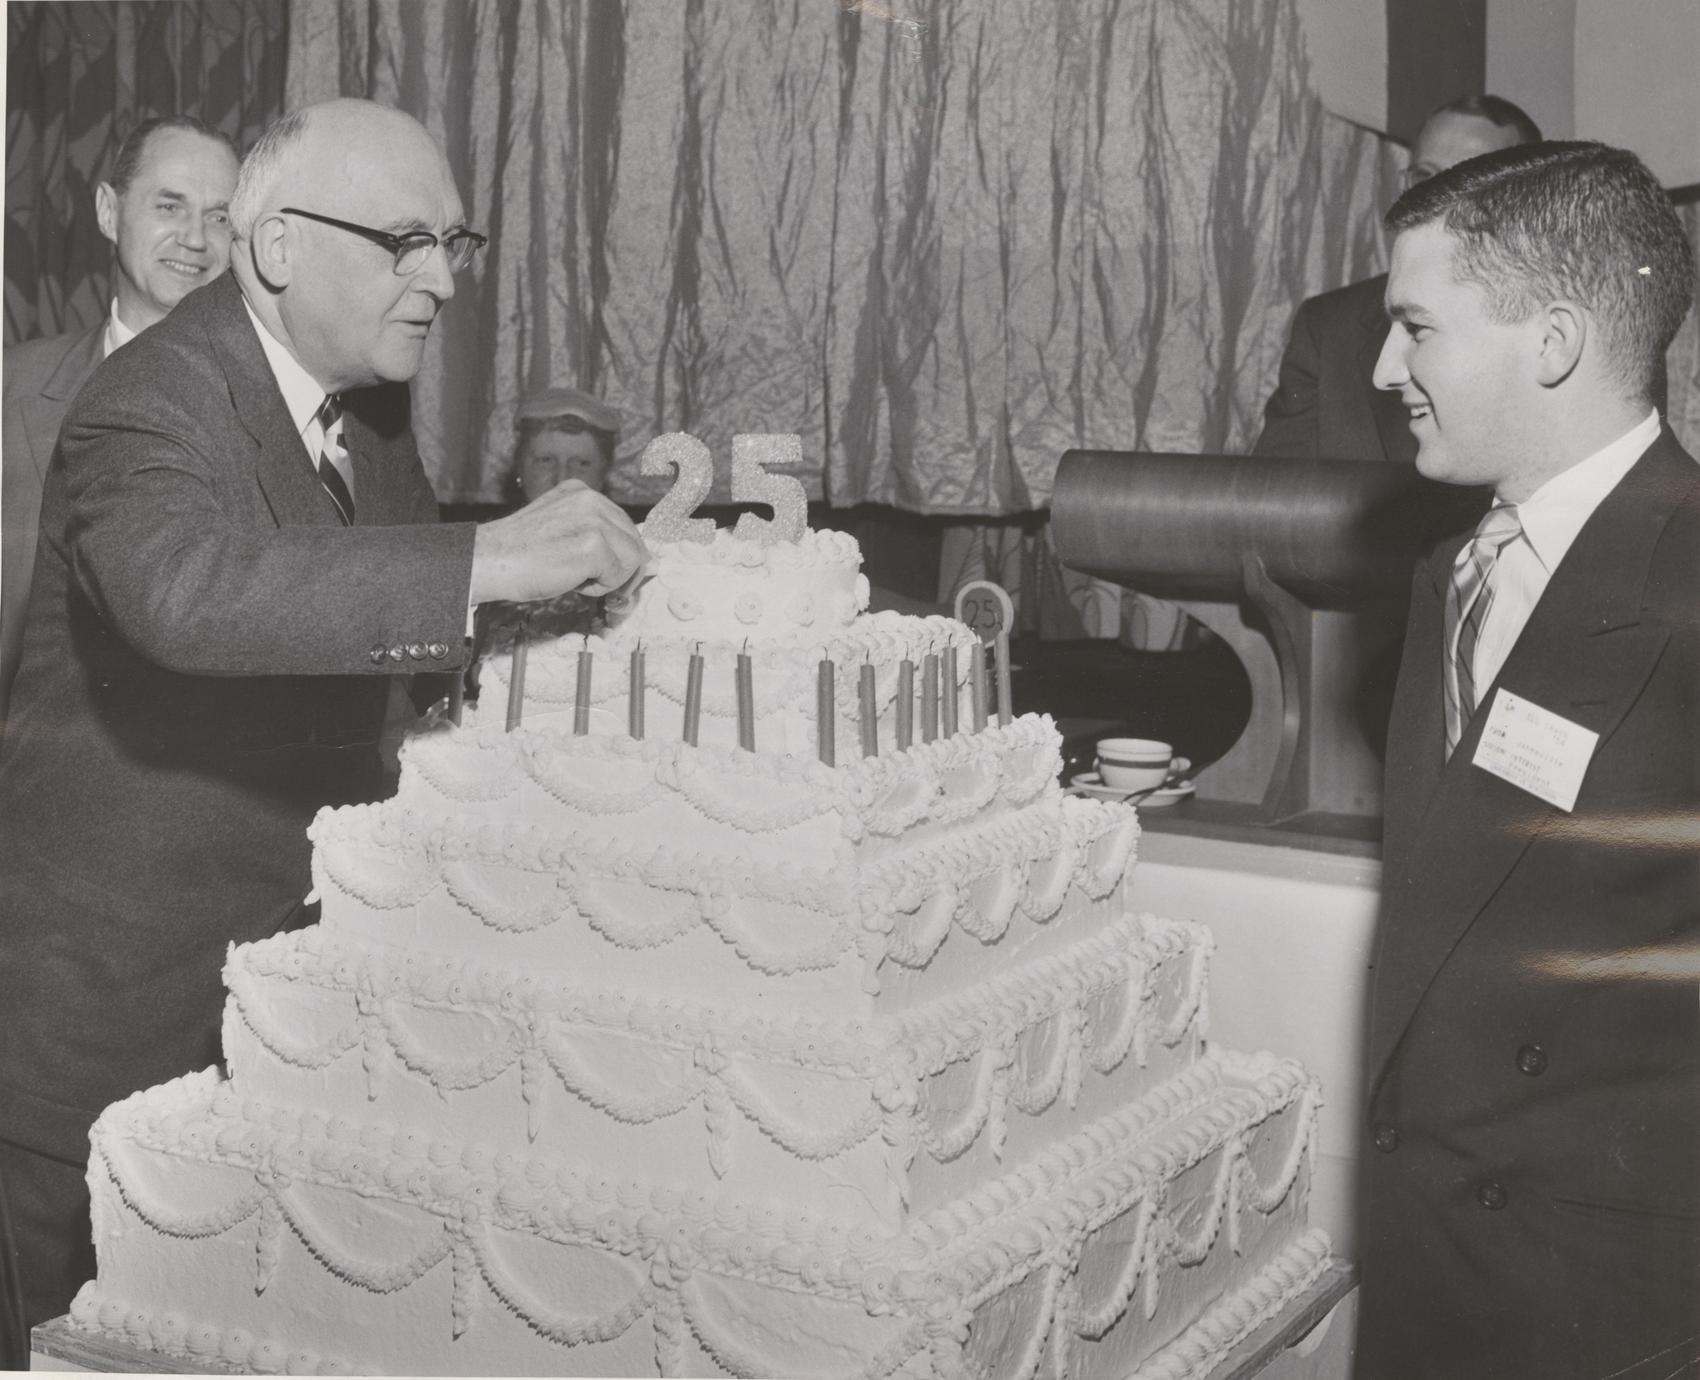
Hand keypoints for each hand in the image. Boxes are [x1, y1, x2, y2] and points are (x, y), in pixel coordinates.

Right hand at [469, 479, 648, 604]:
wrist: (489, 562)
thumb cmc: (518, 554)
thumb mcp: (560, 528)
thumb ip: (592, 533)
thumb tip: (636, 560)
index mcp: (582, 492)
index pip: (624, 526)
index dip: (620, 556)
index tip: (606, 573)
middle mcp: (591, 499)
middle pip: (635, 543)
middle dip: (621, 570)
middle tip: (592, 583)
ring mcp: (593, 520)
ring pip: (632, 560)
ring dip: (608, 579)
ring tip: (575, 577)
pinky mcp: (593, 545)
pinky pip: (618, 576)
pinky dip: (598, 588)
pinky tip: (571, 581)